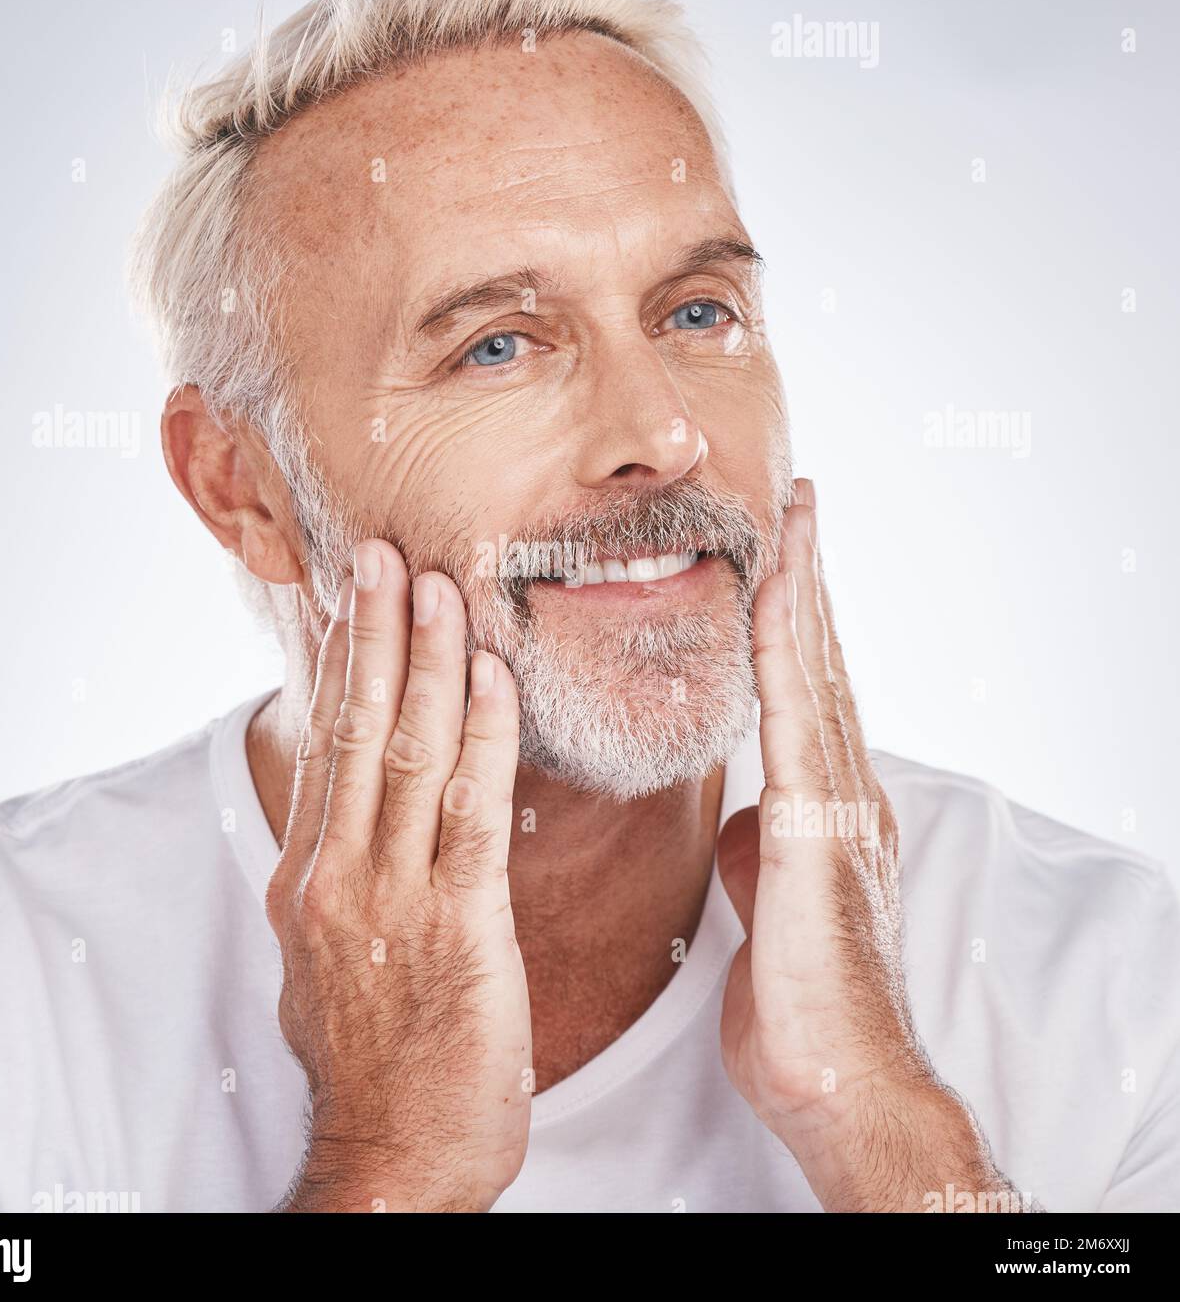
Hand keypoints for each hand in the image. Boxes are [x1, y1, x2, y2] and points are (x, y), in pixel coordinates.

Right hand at [265, 540, 531, 1212]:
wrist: (393, 1160)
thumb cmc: (376, 1064)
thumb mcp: (328, 963)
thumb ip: (341, 881)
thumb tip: (354, 824)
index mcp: (308, 879)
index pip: (325, 748)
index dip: (341, 665)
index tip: (351, 599)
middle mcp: (336, 874)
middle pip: (358, 729)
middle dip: (374, 634)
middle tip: (384, 554)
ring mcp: (391, 897)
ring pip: (411, 752)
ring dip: (428, 660)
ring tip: (437, 584)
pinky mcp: (457, 924)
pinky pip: (474, 809)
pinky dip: (485, 733)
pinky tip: (494, 676)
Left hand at [718, 479, 1028, 1210]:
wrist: (838, 1079)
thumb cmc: (801, 1003)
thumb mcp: (765, 905)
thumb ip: (757, 848)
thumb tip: (738, 816)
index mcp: (824, 806)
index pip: (808, 692)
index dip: (797, 620)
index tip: (781, 555)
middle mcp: (842, 790)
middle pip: (820, 662)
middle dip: (809, 578)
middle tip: (798, 500)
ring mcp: (838, 804)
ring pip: (816, 671)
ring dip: (804, 587)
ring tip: (796, 514)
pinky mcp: (819, 829)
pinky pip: (795, 716)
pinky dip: (785, 648)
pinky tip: (775, 593)